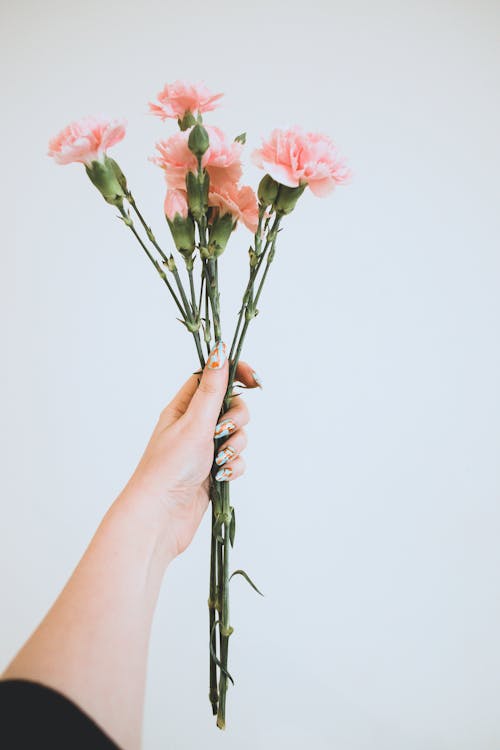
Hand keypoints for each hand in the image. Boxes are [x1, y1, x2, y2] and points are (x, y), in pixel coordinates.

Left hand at [123, 342, 260, 559]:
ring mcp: (204, 449)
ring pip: (237, 435)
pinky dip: (234, 467)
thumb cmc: (168, 467)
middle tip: (223, 431)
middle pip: (231, 406)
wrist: (161, 516)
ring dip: (235, 446)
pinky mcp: (213, 472)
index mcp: (183, 407)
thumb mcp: (194, 422)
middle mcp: (193, 425)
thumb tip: (220, 352)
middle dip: (237, 419)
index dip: (235, 374)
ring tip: (219, 460)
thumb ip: (212, 389)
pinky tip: (221, 476)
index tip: (255, 379)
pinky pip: (236, 460)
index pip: (213, 378)